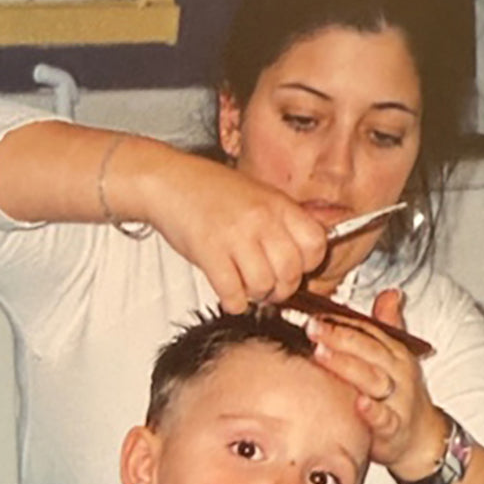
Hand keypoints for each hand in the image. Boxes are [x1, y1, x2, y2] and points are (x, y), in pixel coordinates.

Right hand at [148, 149, 326, 312]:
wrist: (168, 181)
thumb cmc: (210, 191)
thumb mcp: (258, 196)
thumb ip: (282, 223)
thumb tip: (305, 256)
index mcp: (278, 204)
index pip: (316, 245)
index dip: (307, 265)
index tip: (295, 268)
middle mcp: (261, 219)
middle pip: (291, 272)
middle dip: (281, 288)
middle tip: (269, 287)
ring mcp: (235, 236)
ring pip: (264, 286)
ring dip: (255, 295)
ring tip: (245, 285)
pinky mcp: (210, 253)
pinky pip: (234, 294)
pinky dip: (233, 302)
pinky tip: (228, 291)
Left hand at [307, 288, 446, 475]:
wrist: (423, 438)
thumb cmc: (402, 395)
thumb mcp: (396, 358)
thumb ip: (387, 326)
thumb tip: (390, 292)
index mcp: (395, 354)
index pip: (369, 331)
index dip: (342, 321)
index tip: (316, 313)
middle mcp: (398, 373)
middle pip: (369, 349)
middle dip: (339, 336)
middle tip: (312, 327)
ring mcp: (398, 400)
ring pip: (373, 379)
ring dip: (348, 366)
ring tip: (322, 354)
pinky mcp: (396, 428)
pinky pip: (385, 419)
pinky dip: (373, 412)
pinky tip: (358, 403)